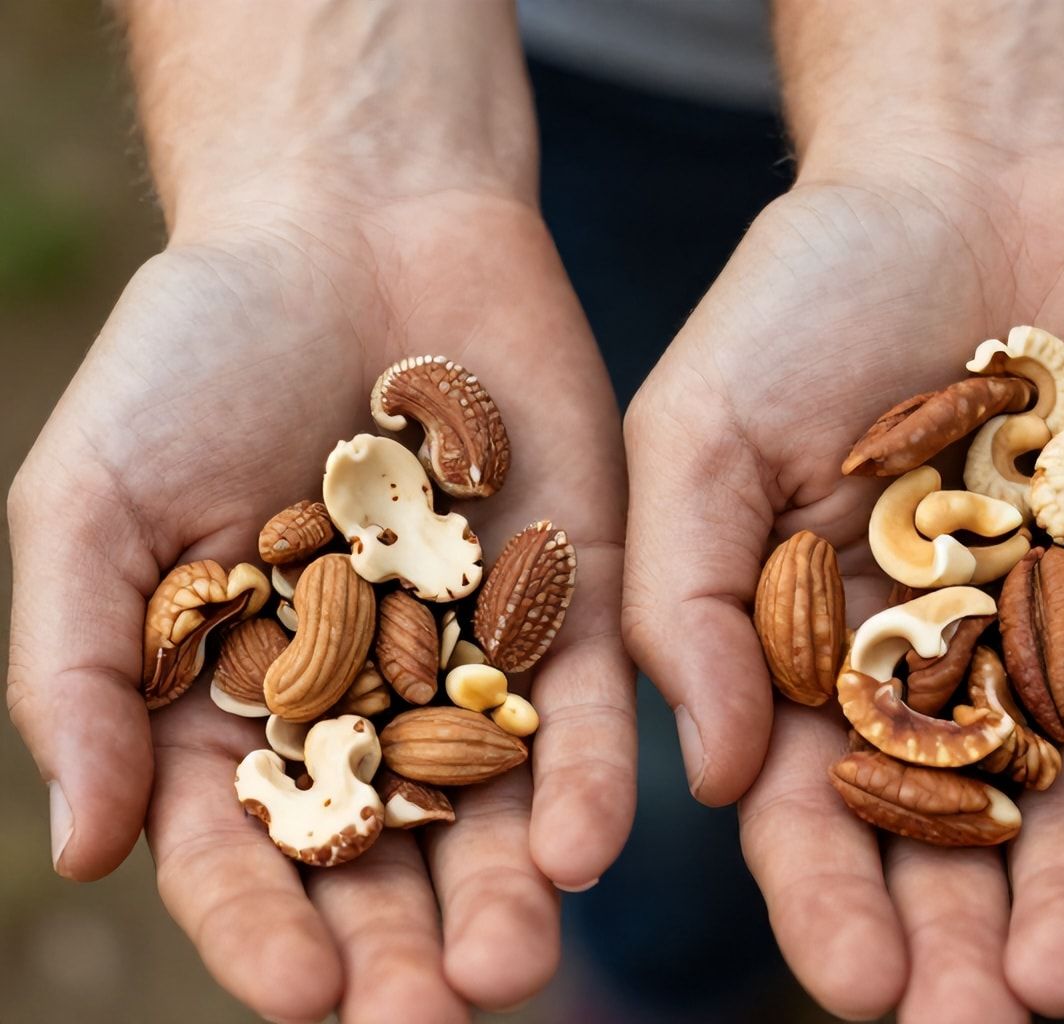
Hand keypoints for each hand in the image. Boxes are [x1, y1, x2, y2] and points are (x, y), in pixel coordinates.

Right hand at [6, 190, 634, 1021]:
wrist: (354, 225)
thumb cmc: (194, 357)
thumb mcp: (94, 505)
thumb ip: (77, 674)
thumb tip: (81, 854)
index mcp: (238, 707)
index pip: (245, 850)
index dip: (262, 929)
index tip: (298, 996)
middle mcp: (366, 707)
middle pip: (383, 856)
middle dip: (401, 946)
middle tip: (429, 1019)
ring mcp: (481, 658)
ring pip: (496, 806)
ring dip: (505, 892)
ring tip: (514, 965)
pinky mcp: (581, 599)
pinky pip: (592, 704)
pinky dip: (590, 773)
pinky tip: (591, 843)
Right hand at [621, 134, 1063, 1016]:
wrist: (975, 172)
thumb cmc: (808, 289)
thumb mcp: (702, 426)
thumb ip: (686, 600)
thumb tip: (715, 789)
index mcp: (820, 656)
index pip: (820, 811)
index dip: (832, 902)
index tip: (858, 981)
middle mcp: (945, 671)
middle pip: (951, 833)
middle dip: (958, 934)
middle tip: (972, 1021)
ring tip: (1061, 979)